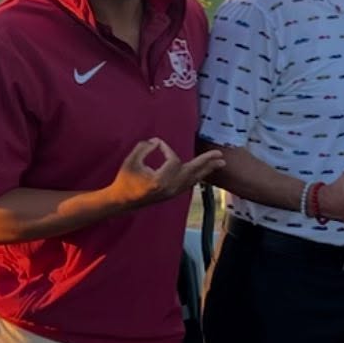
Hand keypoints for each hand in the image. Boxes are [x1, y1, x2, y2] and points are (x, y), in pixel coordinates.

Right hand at [109, 138, 224, 208]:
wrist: (123, 201)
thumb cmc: (125, 180)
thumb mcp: (130, 161)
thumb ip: (143, 148)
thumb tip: (156, 141)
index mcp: (160, 181)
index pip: (173, 161)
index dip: (167, 149)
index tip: (158, 144)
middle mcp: (170, 188)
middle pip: (193, 172)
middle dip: (206, 162)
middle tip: (220, 154)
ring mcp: (173, 193)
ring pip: (194, 180)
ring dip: (206, 170)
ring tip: (219, 163)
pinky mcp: (173, 195)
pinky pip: (190, 184)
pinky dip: (198, 177)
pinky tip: (204, 172)